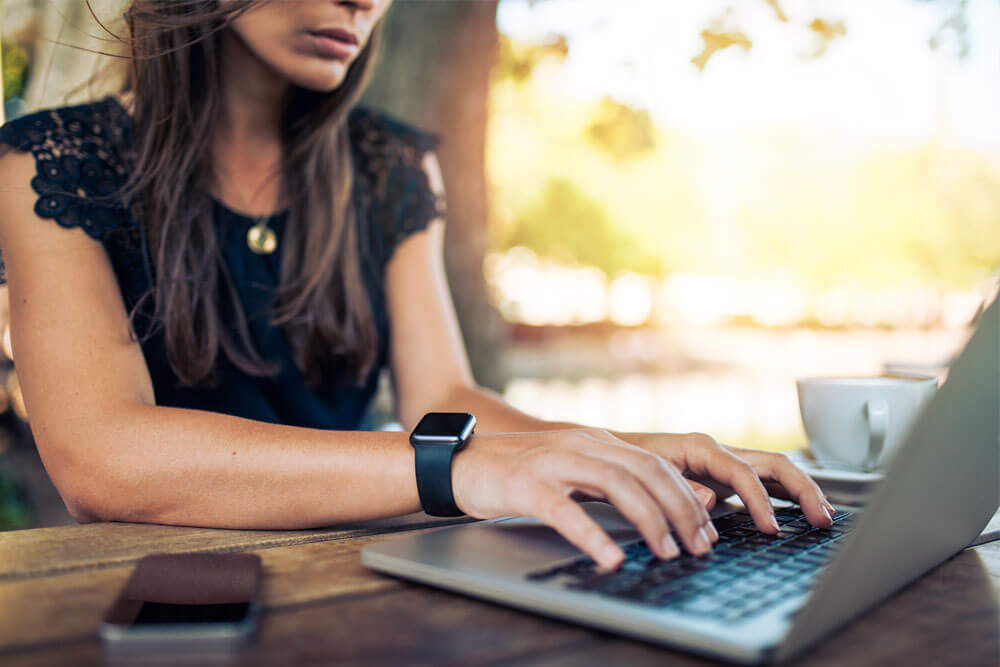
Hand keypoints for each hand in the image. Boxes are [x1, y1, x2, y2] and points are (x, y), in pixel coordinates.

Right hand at [451, 428, 716, 568]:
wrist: (460, 462)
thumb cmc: (517, 474)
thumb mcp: (570, 471)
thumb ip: (607, 484)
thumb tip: (654, 513)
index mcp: (597, 442)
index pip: (656, 465)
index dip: (687, 498)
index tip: (706, 531)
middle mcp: (582, 445)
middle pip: (647, 472)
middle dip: (681, 510)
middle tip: (699, 546)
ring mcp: (554, 462)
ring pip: (617, 485)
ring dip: (649, 520)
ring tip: (667, 552)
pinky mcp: (527, 485)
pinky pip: (566, 511)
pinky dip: (593, 536)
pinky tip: (610, 558)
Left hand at [625, 432, 834, 532]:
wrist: (608, 451)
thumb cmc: (625, 462)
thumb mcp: (647, 475)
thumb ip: (680, 487)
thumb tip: (713, 501)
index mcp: (700, 447)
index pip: (743, 472)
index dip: (760, 501)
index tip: (771, 530)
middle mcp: (718, 451)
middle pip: (774, 464)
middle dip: (802, 490)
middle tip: (822, 520)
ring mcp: (724, 461)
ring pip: (776, 470)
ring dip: (803, 491)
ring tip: (823, 517)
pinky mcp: (724, 475)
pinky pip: (765, 480)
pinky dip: (786, 494)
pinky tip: (802, 512)